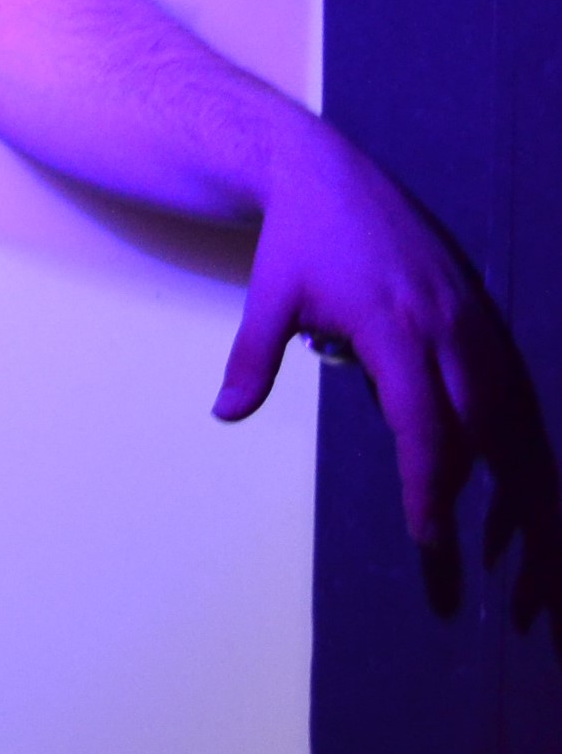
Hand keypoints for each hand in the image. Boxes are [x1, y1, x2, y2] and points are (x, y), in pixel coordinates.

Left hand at [217, 126, 554, 573]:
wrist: (331, 172)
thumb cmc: (297, 240)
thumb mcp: (268, 296)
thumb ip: (252, 358)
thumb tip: (226, 414)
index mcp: (397, 327)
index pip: (425, 424)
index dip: (429, 486)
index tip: (428, 540)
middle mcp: (449, 328)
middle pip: (487, 433)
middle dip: (500, 510)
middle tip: (502, 582)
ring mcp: (474, 323)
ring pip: (516, 419)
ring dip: (525, 488)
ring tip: (528, 560)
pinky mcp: (483, 321)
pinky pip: (515, 395)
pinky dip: (522, 447)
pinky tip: (519, 495)